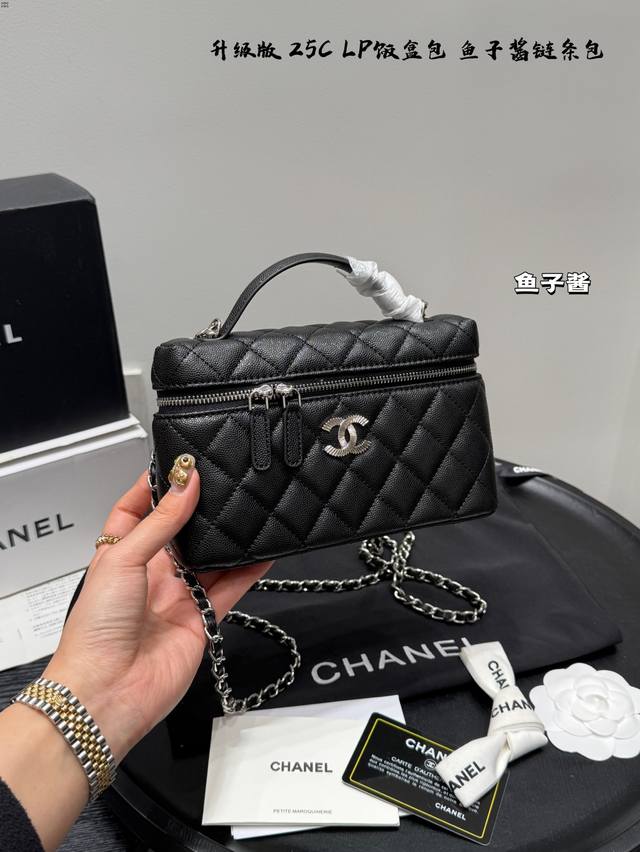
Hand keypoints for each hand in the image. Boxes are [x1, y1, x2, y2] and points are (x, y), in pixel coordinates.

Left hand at [44, 457, 270, 761]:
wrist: (107, 692)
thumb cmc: (94, 631)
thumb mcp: (122, 559)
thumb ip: (160, 521)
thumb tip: (185, 484)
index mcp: (120, 555)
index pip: (137, 510)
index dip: (156, 487)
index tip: (180, 465)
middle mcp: (150, 574)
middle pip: (181, 532)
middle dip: (199, 509)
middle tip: (221, 482)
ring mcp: (178, 596)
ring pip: (211, 558)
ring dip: (227, 537)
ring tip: (246, 509)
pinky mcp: (202, 619)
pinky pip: (231, 588)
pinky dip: (249, 570)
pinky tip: (263, 551)